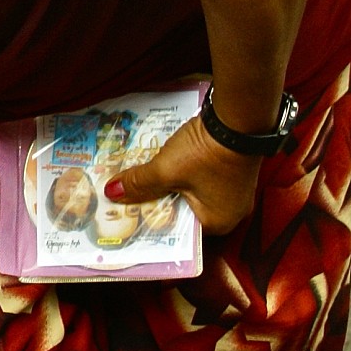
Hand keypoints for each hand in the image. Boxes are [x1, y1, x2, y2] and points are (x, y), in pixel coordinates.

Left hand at [107, 109, 262, 232]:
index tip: (127, 214)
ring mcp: (232, 191)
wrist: (238, 120)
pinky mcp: (230, 172)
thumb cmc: (206, 152)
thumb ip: (139, 183)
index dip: (150, 221)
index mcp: (218, 223)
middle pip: (182, 211)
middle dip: (155, 201)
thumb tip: (112, 193)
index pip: (177, 230)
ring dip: (167, 186)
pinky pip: (200, 180)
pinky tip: (161, 165)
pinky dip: (181, 174)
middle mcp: (230, 213)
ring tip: (138, 180)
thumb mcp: (166, 170)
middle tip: (127, 196)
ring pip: (189, 193)